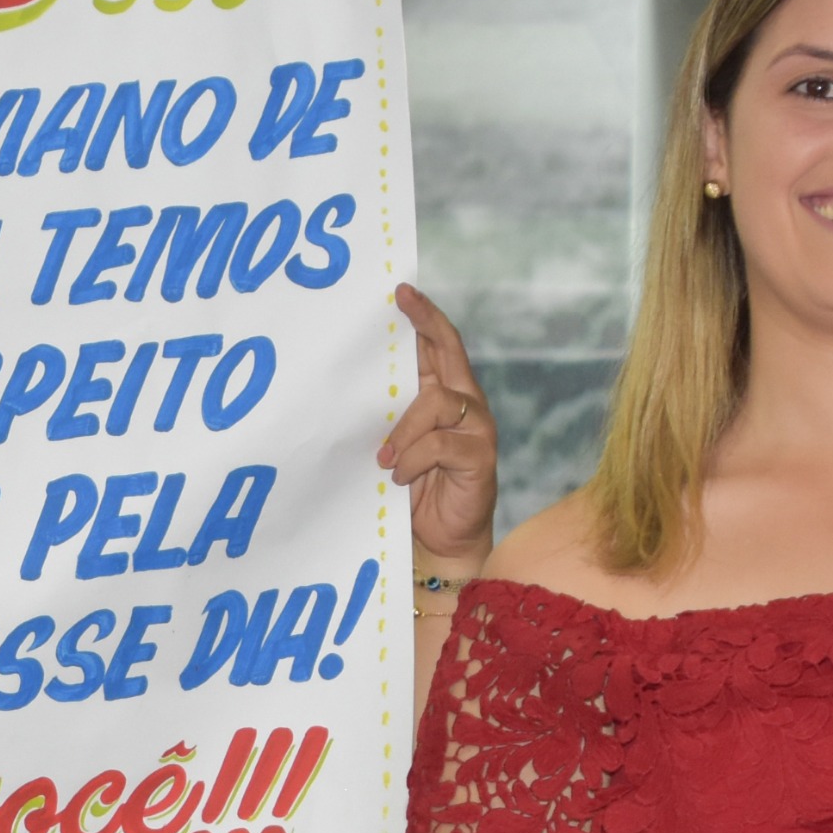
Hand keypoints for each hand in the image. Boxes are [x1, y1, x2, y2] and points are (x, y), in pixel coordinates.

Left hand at [378, 283, 496, 577]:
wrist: (439, 541)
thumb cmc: (413, 493)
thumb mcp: (394, 447)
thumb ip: (388, 418)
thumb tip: (350, 387)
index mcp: (442, 397)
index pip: (438, 346)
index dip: (424, 316)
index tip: (402, 290)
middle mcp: (465, 405)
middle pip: (450, 353)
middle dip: (427, 323)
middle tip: (401, 301)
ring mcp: (477, 428)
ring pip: (438, 403)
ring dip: (404, 430)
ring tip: (384, 460)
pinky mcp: (481, 456)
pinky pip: (441, 444)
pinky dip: (414, 459)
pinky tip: (401, 477)